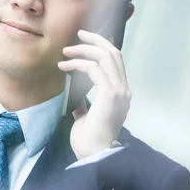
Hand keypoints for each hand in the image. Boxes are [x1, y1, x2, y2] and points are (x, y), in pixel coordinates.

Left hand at [58, 29, 131, 159]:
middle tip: (79, 34)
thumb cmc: (90, 141)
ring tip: (66, 52)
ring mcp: (119, 91)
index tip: (86, 40)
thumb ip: (85, 105)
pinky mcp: (109, 94)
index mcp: (121, 94)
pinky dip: (78, 64)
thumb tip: (77, 98)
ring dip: (83, 51)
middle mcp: (124, 90)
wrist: (95, 155)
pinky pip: (93, 69)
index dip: (103, 47)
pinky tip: (64, 67)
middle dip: (95, 40)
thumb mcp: (87, 118)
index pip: (116, 62)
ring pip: (105, 57)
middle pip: (113, 53)